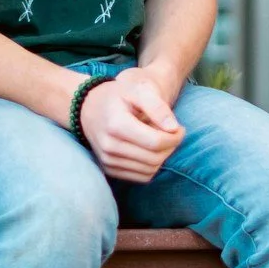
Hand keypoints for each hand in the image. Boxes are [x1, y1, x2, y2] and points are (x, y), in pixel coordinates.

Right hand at [79, 66, 184, 182]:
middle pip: (155, 158)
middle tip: (173, 133)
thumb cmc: (117, 96)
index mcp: (117, 125)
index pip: (156, 142)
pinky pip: (141, 177)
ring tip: (160, 140)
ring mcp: (108, 160)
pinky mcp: (110, 170)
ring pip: (150, 170)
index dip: (175, 137)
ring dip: (163, 157)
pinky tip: (150, 150)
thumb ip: (157, 106)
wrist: (89, 108)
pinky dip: (152, 166)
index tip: (180, 128)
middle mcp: (110, 146)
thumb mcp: (137, 90)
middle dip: (171, 147)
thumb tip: (174, 128)